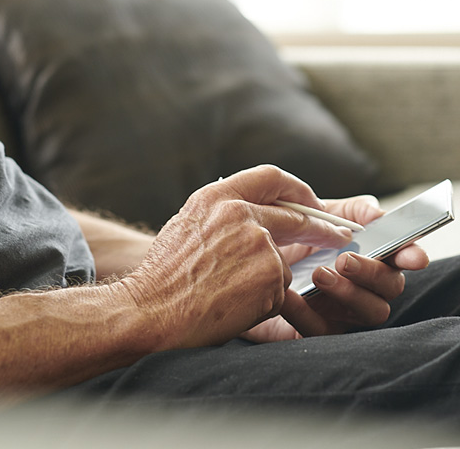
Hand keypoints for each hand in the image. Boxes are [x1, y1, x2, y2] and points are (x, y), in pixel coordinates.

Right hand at [119, 166, 354, 349]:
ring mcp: (257, 242)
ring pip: (282, 259)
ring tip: (234, 293)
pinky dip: (264, 298)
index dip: (297, 188)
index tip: (311, 201)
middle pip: (295, 214)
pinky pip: (279, 287)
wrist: (151, 311)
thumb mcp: (187, 226)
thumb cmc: (164, 276)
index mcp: (216, 197)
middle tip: (337, 235)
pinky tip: (236, 305)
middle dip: (320, 227)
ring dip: (267, 278)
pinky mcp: (270, 274)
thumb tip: (255, 217)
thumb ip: (222, 214)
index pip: (270, 177)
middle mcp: (238, 212)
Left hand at [242, 195, 429, 342]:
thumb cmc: (293, 235)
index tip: (411, 256)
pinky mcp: (317, 329)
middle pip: (391, 287)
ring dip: (348, 293)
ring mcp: (344, 310)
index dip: (411, 255)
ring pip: (369, 312)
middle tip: (344, 259)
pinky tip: (289, 294)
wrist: (250, 256)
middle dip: (372, 273)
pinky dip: (305, 311)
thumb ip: (352, 210)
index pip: (402, 257)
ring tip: (319, 274)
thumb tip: (377, 213)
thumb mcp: (320, 214)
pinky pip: (321, 329)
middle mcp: (364, 284)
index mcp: (369, 253)